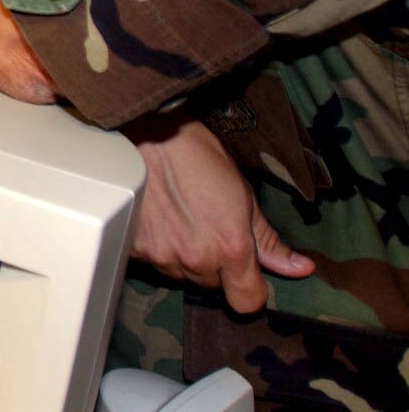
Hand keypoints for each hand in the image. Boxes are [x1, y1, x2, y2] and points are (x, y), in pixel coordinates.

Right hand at [125, 114, 312, 313]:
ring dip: (185, 258)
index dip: (250, 289)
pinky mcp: (134, 248)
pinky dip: (159, 248)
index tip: (247, 274)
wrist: (146, 135)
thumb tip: (301, 268)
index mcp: (231, 247)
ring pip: (182, 275)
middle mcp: (196, 258)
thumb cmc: (198, 156)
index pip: (247, 301)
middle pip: (213, 286)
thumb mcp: (244, 195)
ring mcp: (161, 255)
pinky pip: (154, 263)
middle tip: (208, 229)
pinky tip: (159, 220)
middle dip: (215, 266)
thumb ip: (268, 240)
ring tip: (181, 220)